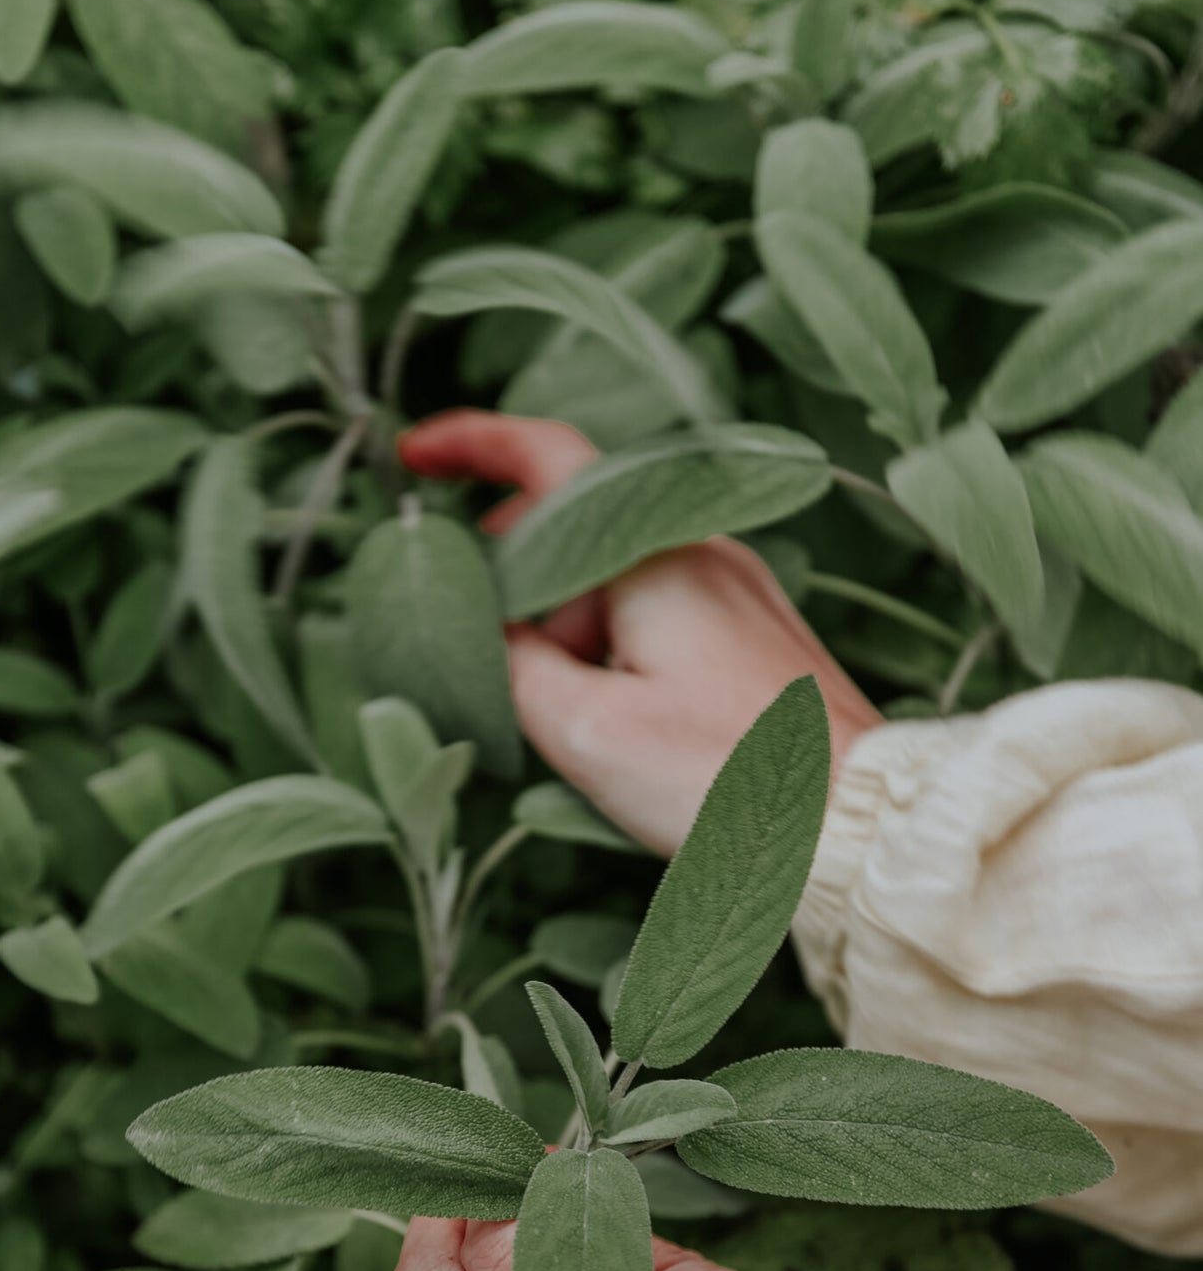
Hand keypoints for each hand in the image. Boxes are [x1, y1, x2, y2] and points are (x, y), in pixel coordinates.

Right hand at [399, 410, 881, 853]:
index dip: (473, 445)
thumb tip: (480, 631)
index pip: (549, 458)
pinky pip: (659, 608)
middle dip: (510, 563)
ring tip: (546, 703)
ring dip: (562, 617)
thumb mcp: (585, 731)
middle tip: (470, 623)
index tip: (415, 453)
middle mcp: (702, 550)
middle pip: (577, 520)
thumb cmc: (726, 780)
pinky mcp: (754, 635)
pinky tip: (602, 711)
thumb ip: (511, 667)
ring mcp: (737, 590)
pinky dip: (609, 637)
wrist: (856, 826)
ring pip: (616, 571)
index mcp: (654, 554)